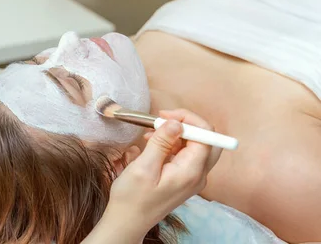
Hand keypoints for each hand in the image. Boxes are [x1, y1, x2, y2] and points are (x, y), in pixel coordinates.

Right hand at [92, 109, 222, 241]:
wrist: (128, 221)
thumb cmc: (132, 198)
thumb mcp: (144, 167)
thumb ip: (162, 142)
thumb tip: (176, 122)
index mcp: (191, 172)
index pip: (206, 135)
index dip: (188, 119)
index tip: (164, 116)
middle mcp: (198, 175)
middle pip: (208, 139)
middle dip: (187, 124)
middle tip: (163, 119)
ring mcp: (193, 178)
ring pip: (197, 145)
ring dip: (178, 133)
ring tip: (152, 133)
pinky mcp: (185, 178)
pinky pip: (187, 154)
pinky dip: (174, 144)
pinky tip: (154, 143)